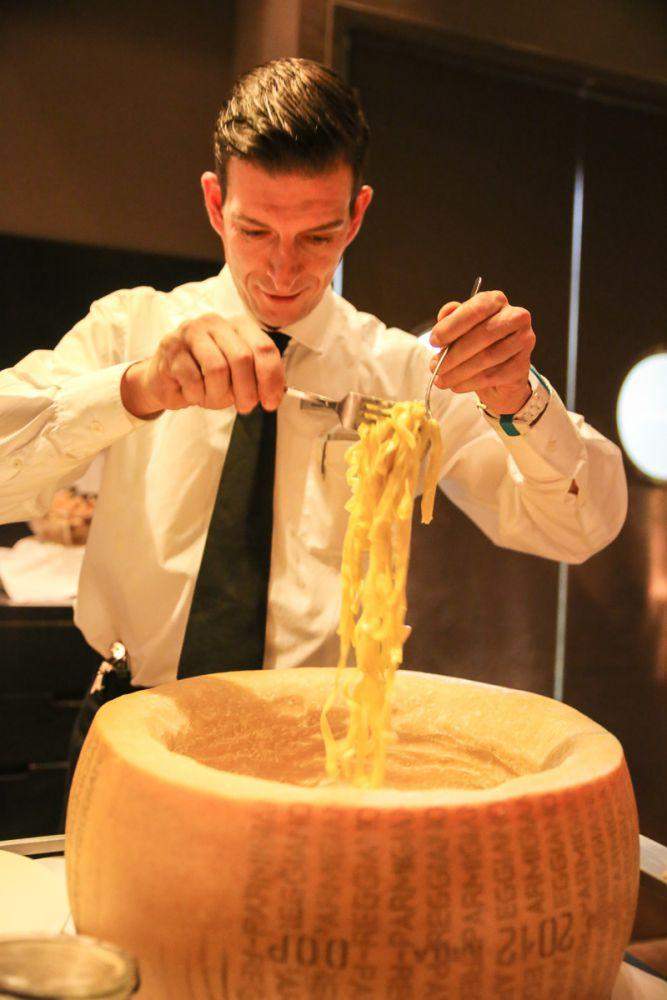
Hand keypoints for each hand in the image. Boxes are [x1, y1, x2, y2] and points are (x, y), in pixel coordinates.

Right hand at [120, 313, 285, 418]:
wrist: (165, 378)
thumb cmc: (205, 376)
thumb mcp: (237, 376)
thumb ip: (257, 378)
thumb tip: (277, 394)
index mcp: (238, 325)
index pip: (264, 348)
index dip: (271, 379)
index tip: (270, 403)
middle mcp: (214, 323)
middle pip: (242, 359)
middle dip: (246, 391)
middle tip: (243, 407)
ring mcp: (190, 333)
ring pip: (217, 370)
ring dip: (218, 395)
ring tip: (212, 398)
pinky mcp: (170, 349)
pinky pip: (193, 380)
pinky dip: (197, 395)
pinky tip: (193, 393)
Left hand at [429, 290, 535, 414]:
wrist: (498, 375)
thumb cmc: (476, 346)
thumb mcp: (460, 330)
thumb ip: (451, 320)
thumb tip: (444, 315)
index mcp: (496, 301)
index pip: (476, 309)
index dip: (452, 326)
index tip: (434, 341)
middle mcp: (515, 317)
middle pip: (483, 334)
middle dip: (453, 354)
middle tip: (434, 367)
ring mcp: (524, 340)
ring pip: (487, 357)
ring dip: (458, 372)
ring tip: (441, 380)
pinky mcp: (522, 365)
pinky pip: (492, 375)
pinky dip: (470, 383)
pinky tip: (457, 386)